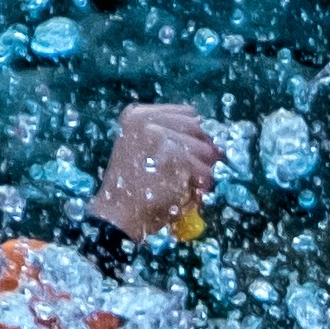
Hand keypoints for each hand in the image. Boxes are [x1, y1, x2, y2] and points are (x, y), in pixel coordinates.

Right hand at [91, 102, 227, 239]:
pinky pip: (205, 171)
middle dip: (203, 152)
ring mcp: (161, 137)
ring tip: (184, 185)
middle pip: (199, 128)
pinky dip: (202, 186)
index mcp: (137, 115)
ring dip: (203, 172)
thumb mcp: (143, 150)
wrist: (117, 215)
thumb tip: (212, 138)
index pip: (187, 113)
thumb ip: (170, 136)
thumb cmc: (133, 188)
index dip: (197, 134)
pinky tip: (184, 193)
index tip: (195, 152)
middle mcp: (147, 121)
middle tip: (193, 173)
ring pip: (206, 151)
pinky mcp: (175, 158)